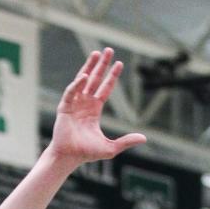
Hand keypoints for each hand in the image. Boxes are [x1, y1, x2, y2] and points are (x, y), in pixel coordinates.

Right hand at [49, 48, 145, 166]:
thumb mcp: (111, 147)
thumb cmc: (87, 153)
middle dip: (101, 65)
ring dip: (89, 67)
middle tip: (108, 50)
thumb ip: (126, 141)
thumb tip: (144, 138)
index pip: (105, 88)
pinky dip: (77, 84)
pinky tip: (84, 77)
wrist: (69, 158)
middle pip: (95, 79)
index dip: (112, 76)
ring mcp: (74, 104)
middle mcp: (84, 103)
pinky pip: (71, 92)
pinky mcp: (64, 108)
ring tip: (96, 53)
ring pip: (82, 80)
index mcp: (94, 110)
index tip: (119, 64)